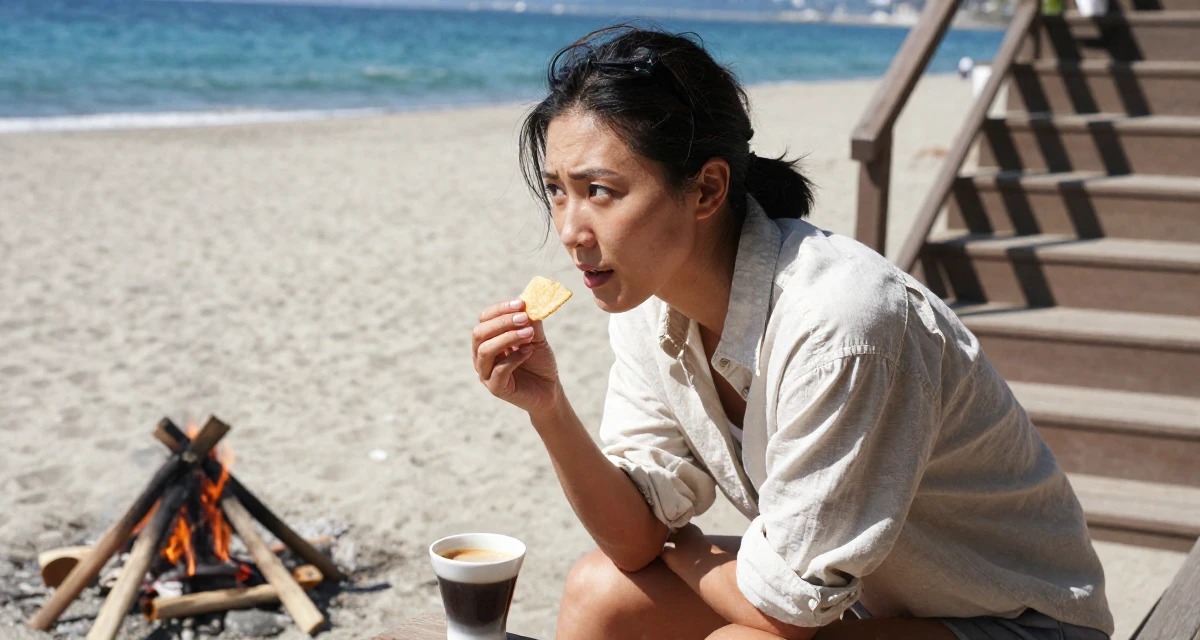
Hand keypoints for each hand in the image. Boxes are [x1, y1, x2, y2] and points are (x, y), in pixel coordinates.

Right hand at [472, 298, 560, 415]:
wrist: (550, 390)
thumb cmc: (540, 362)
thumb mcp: (536, 338)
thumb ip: (531, 322)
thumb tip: (529, 300)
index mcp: (488, 340)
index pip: (484, 319)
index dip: (500, 309)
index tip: (520, 303)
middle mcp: (481, 356)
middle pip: (479, 333)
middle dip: (502, 323)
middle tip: (524, 318)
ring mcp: (486, 373)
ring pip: (485, 350)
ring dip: (508, 338)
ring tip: (529, 333)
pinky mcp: (496, 388)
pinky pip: (499, 370)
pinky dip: (514, 358)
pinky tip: (529, 351)